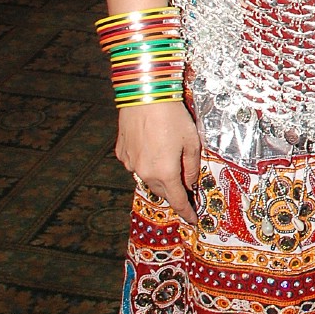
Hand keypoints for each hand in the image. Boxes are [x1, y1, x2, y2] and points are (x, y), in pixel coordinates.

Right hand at [115, 102, 200, 222]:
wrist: (145, 94)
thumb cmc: (172, 116)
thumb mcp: (191, 141)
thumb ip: (191, 166)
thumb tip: (190, 182)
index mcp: (165, 172)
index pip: (178, 200)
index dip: (186, 211)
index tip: (192, 219)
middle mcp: (145, 172)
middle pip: (162, 190)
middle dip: (173, 191)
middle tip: (184, 186)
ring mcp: (130, 163)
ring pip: (147, 178)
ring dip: (159, 176)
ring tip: (167, 161)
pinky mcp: (121, 152)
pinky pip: (135, 164)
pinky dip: (145, 162)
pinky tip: (152, 149)